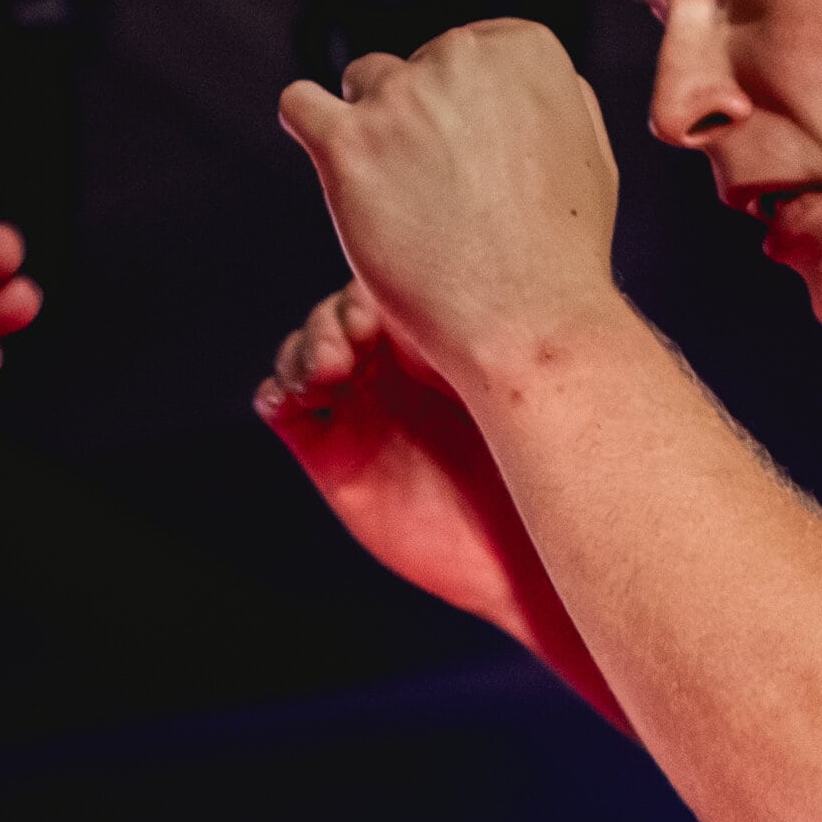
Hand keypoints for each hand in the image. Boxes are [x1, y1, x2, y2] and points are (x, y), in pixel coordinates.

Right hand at [253, 283, 591, 671]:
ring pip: (304, 354)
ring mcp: (361, 407)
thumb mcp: (522, 387)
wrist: (527, 556)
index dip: (373, 283)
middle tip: (352, 341)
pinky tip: (293, 397)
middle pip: (337, 313)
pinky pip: (284, 408)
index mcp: (440, 337)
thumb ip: (492, 333)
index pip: (386, 284)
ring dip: (302, 354)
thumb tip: (475, 264)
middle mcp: (395, 365)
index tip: (383, 304)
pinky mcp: (333, 454)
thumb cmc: (545, 467)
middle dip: (333, 320)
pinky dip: (277, 393)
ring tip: (325, 376)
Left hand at [271, 22, 627, 392]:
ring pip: (360, 85)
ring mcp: (400, 97)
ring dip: (372, 130)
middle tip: (443, 192)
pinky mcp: (348, 144)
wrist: (527, 321)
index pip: (466, 51)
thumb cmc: (560, 252)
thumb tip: (514, 80)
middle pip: (413, 66)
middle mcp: (461, 55)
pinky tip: (330, 157)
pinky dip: (306, 121)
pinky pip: (299, 104)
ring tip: (400, 196)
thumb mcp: (590, 154)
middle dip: (419, 119)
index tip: (475, 157)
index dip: (465, 109)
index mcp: (522, 47)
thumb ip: (552, 99)